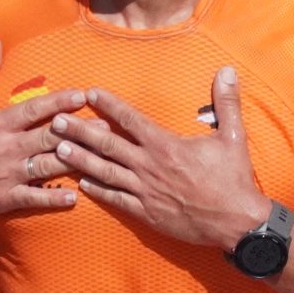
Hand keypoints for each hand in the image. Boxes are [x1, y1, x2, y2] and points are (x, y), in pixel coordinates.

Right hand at [0, 41, 92, 219]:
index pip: (32, 110)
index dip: (58, 102)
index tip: (82, 95)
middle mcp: (2, 148)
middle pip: (47, 138)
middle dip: (78, 132)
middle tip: (106, 126)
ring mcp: (4, 175)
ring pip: (47, 166)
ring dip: (76, 161)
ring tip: (101, 157)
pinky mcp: (4, 198)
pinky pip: (34, 198)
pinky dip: (55, 198)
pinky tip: (76, 196)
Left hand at [50, 68, 273, 253]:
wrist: (237, 223)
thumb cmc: (234, 179)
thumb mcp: (234, 137)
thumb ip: (226, 102)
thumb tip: (226, 70)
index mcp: (166, 145)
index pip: (130, 119)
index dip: (108, 104)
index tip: (89, 93)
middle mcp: (149, 166)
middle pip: (107, 144)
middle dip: (79, 131)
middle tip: (56, 122)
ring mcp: (144, 190)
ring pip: (104, 172)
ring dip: (79, 160)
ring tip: (57, 150)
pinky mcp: (145, 212)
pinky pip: (115, 199)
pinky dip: (97, 191)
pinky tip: (81, 184)